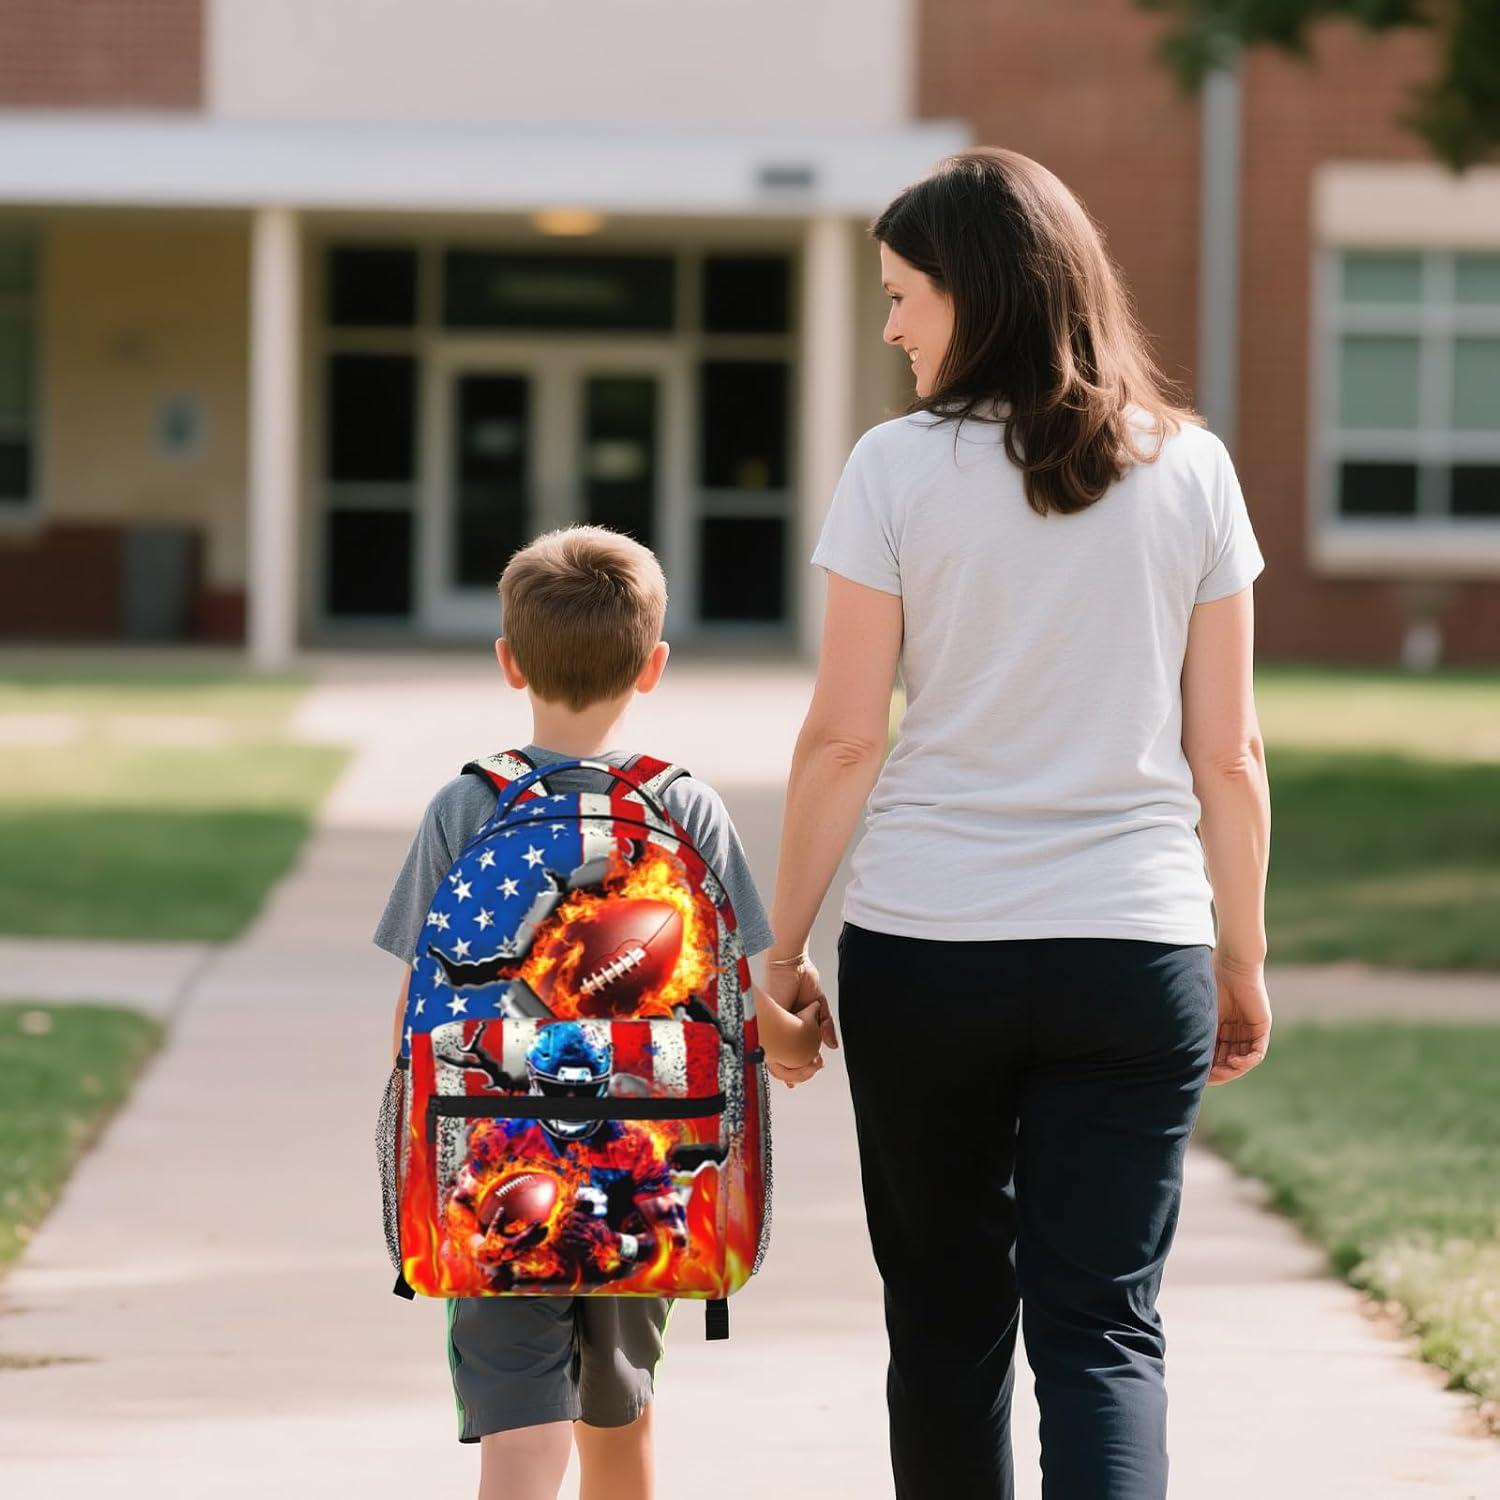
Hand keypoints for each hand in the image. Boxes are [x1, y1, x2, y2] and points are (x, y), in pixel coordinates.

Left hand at [761, 950, 837, 1087]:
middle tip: (817, 1065)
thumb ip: (825, 1026)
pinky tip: (803, 1056)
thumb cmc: (800, 977)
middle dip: (802, 1070)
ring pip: (778, 1061)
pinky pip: (774, 1049)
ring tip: (813, 1063)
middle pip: (785, 1061)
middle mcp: (778, 1029)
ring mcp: (772, 1029)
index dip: (802, 1065)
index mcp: (788, 1025)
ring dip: (796, 1067)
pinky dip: (789, 1057)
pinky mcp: (768, 1025)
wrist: (792, 961)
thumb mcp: (818, 1005)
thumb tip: (833, 1046)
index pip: (791, 1053)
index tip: (816, 1066)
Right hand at [1207, 952, 1271, 1085]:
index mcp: (1218, 1026)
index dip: (1206, 1067)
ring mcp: (1248, 1030)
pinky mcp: (1261, 1027)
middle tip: (1208, 1078)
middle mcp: (1234, 1031)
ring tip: (1221, 1072)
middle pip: (1228, 1059)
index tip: (1194, 1075)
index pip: (1213, 1054)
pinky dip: (1248, 1060)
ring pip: (1243, 1059)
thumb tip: (1174, 1052)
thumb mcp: (1200, 1011)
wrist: (1233, 963)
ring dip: (1233, 1069)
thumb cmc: (1210, 980)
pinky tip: (1236, 1062)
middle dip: (1219, 1072)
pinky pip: (1257, 1051)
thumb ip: (1195, 1030)